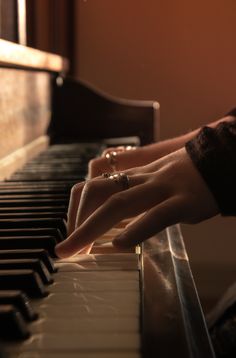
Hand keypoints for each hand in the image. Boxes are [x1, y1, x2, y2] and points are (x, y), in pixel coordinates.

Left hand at [55, 147, 218, 257]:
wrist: (222, 161)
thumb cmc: (188, 177)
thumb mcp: (156, 182)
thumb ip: (136, 198)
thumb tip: (118, 222)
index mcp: (135, 178)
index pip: (93, 187)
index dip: (76, 210)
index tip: (71, 233)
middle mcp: (142, 180)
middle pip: (98, 194)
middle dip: (75, 222)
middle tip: (65, 249)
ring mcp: (163, 189)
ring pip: (119, 203)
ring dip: (91, 227)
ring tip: (77, 250)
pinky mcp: (185, 201)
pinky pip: (157, 215)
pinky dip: (136, 229)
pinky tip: (120, 245)